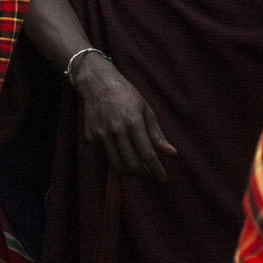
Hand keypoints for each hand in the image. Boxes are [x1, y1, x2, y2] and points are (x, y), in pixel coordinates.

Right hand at [69, 51, 171, 179]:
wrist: (98, 83)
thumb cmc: (127, 95)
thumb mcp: (146, 110)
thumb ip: (157, 134)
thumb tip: (171, 153)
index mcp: (134, 122)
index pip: (147, 154)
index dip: (156, 169)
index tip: (162, 178)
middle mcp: (117, 131)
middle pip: (132, 165)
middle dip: (143, 172)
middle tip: (148, 171)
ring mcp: (102, 135)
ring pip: (117, 165)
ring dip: (129, 170)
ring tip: (135, 166)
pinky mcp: (91, 137)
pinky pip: (105, 157)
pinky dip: (115, 158)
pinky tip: (120, 151)